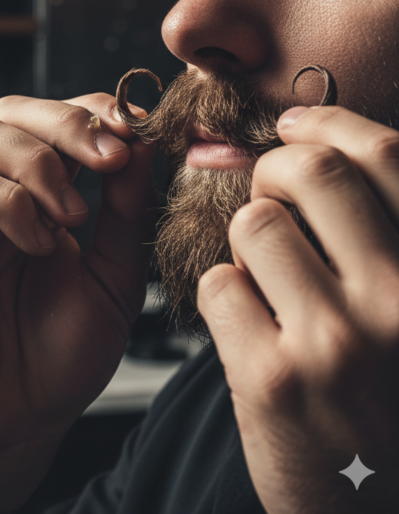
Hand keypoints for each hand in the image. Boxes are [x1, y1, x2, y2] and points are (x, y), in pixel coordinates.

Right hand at [0, 93, 156, 505]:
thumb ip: (126, 212)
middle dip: (66, 121)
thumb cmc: (60, 356)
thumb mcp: (115, 278)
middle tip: (109, 157)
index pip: (54, 119)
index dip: (94, 112)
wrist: (14, 423)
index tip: (135, 135)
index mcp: (39, 195)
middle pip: (10, 110)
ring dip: (36, 161)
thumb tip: (142, 145)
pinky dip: (8, 202)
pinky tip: (38, 244)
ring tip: (71, 216)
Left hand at [198, 106, 398, 513]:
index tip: (297, 124)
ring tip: (263, 278)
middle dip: (274, 170)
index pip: (388, 158)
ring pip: (255, 225)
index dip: (331, 125)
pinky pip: (217, 286)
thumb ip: (382, 245)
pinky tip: (246, 327)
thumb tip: (314, 156)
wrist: (371, 511)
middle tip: (268, 193)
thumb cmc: (392, 402)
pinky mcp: (272, 380)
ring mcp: (337, 342)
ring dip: (246, 242)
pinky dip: (222, 296)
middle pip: (310, 174)